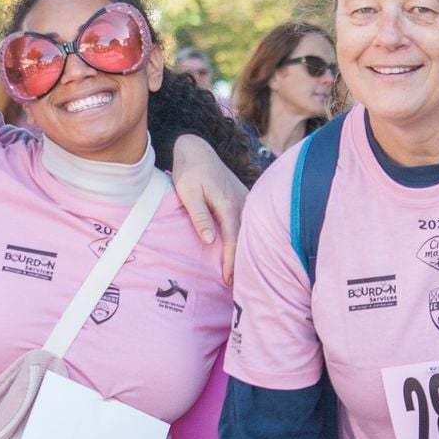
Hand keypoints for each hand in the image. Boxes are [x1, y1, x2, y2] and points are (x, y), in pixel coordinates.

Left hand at [170, 134, 247, 284]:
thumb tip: (210, 240)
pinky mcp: (244, 200)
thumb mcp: (188, 193)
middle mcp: (242, 203)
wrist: (198, 150)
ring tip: (241, 276)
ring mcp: (246, 200)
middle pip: (246, 239)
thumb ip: (200, 216)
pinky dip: (246, 240)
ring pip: (249, 232)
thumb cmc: (190, 173)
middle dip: (242, 263)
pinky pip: (248, 224)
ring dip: (246, 253)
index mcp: (228, 204)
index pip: (233, 239)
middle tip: (237, 287)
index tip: (228, 279)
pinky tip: (243, 253)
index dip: (230, 261)